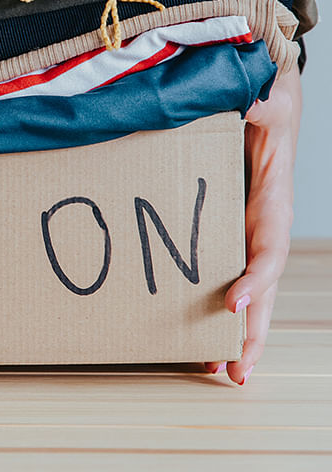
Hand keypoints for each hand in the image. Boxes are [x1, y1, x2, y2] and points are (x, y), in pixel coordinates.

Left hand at [205, 66, 300, 384]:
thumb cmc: (267, 102)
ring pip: (248, 296)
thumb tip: (254, 103)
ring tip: (218, 373)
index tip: (234, 302)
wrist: (266, 100)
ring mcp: (248, 237)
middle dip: (250, 333)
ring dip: (235, 335)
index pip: (269, 249)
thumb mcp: (267, 98)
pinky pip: (228, 280)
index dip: (257, 279)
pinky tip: (199, 341)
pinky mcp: (230, 237)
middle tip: (235, 373)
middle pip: (264, 291)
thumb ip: (260, 104)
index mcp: (273, 203)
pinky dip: (219, 313)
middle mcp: (264, 228)